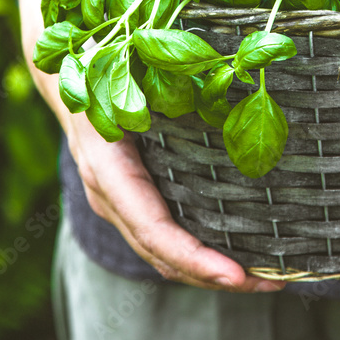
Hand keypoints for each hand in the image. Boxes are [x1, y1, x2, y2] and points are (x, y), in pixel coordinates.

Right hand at [10, 0, 284, 292]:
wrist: (62, 65)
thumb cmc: (101, 57)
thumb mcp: (126, 61)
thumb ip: (171, 65)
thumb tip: (239, 59)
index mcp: (108, 164)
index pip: (152, 227)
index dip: (194, 256)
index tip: (238, 274)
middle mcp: (110, 194)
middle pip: (163, 254)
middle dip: (217, 274)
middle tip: (276, 282)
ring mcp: (118, 201)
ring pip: (164, 253)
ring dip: (214, 269)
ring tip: (271, 276)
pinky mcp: (133, 197)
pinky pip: (164, 236)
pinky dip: (201, 251)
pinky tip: (241, 250)